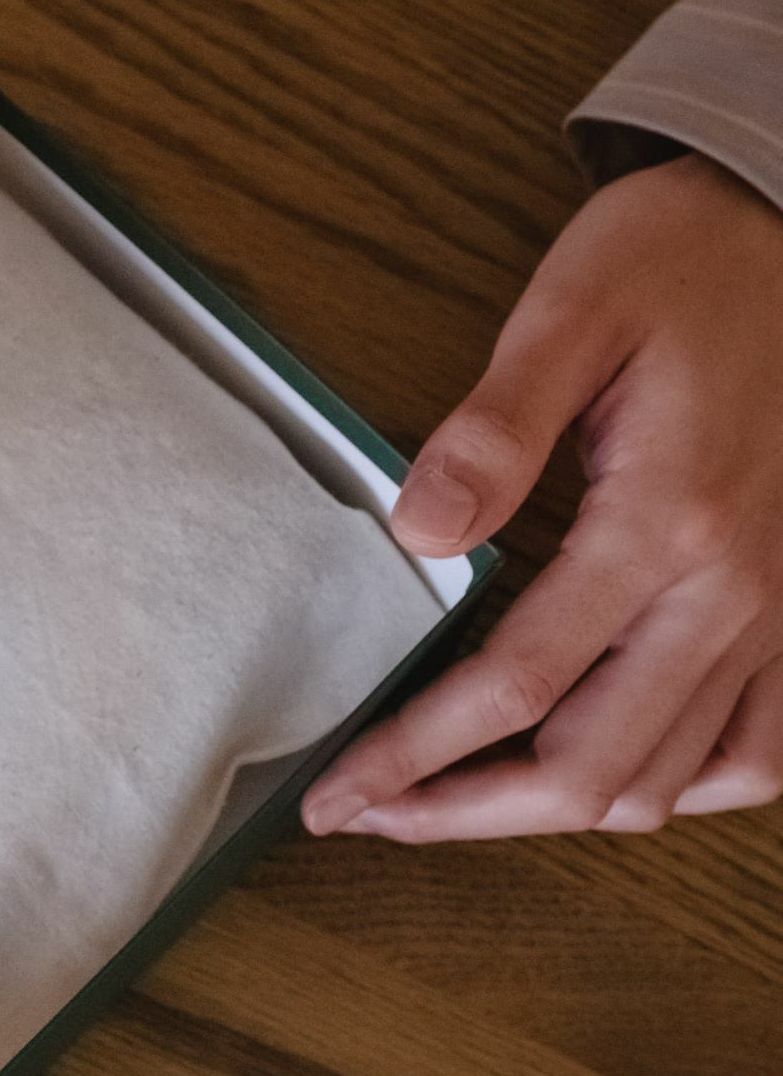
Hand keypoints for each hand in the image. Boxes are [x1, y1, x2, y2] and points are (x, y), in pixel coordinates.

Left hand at [304, 152, 782, 840]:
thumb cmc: (679, 260)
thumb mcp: (570, 313)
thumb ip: (492, 430)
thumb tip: (417, 532)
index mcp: (667, 523)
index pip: (518, 685)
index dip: (417, 755)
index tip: (337, 793)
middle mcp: (736, 590)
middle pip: (595, 768)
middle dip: (469, 812)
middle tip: (370, 815)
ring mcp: (781, 610)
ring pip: (673, 780)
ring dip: (560, 811)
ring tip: (456, 802)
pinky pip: (758, 752)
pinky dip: (678, 787)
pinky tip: (608, 773)